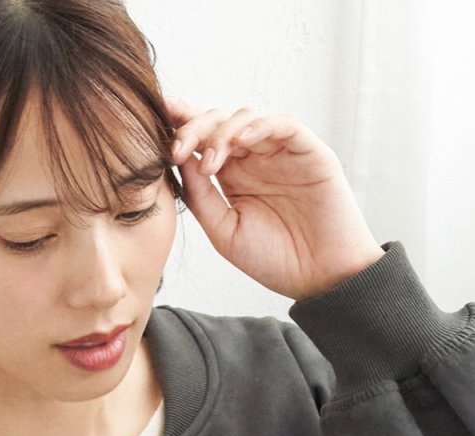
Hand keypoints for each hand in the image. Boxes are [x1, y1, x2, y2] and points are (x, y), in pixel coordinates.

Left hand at [163, 96, 384, 301]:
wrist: (322, 279)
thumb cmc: (276, 261)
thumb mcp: (225, 233)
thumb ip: (201, 198)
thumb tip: (179, 161)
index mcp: (233, 175)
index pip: (203, 140)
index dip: (180, 126)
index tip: (153, 123)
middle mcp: (254, 158)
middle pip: (218, 120)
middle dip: (193, 128)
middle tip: (177, 149)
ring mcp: (280, 152)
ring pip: (246, 117)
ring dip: (222, 133)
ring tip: (211, 163)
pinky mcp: (308, 151)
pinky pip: (282, 124)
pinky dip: (260, 125)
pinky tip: (242, 140)